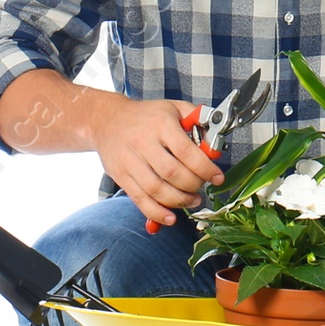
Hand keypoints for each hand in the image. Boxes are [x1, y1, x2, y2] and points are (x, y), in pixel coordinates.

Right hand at [93, 97, 224, 227]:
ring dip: (179, 200)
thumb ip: (198, 120)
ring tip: (193, 200)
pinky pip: (139, 199)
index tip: (217, 177)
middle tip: (202, 187)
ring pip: (156, 189)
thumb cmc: (146, 116)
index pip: (185, 151)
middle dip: (193, 185)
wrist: (107, 120)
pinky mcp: (120, 176)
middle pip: (172, 173)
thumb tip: (214, 144)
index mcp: (161, 125)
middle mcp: (143, 143)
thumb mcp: (174, 107)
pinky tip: (170, 218)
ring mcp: (129, 161)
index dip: (204, 168)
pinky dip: (156, 212)